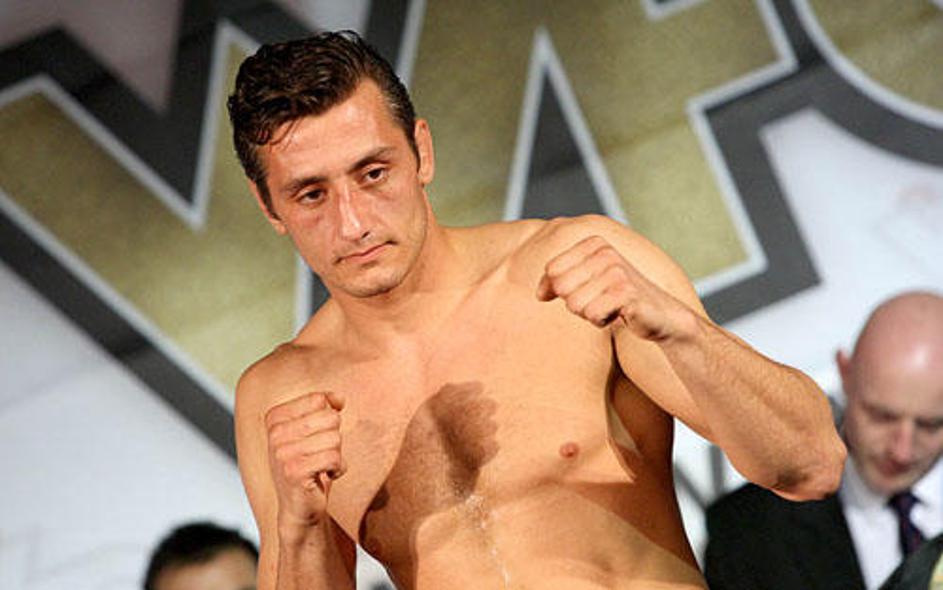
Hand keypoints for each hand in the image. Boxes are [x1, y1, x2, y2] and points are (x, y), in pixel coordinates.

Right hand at [265, 391, 346, 530]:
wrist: (299, 506)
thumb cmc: (310, 464)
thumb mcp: (314, 430)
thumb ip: (324, 407)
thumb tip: (339, 399)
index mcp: (275, 417)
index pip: (318, 399)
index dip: (330, 416)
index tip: (320, 435)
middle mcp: (275, 433)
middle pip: (330, 418)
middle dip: (334, 438)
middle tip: (320, 454)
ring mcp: (282, 453)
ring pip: (335, 439)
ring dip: (336, 455)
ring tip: (321, 466)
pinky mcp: (294, 472)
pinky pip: (334, 458)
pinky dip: (338, 468)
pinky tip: (325, 476)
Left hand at [536, 235, 694, 341]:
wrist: (658, 314)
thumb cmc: (616, 298)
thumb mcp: (585, 284)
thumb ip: (557, 282)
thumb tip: (538, 295)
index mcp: (593, 243)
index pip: (552, 271)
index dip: (558, 290)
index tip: (582, 292)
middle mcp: (605, 252)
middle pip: (561, 287)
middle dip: (575, 303)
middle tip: (599, 301)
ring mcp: (616, 271)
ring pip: (574, 304)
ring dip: (589, 313)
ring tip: (610, 306)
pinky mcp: (626, 292)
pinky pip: (592, 314)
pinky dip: (601, 321)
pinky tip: (618, 314)